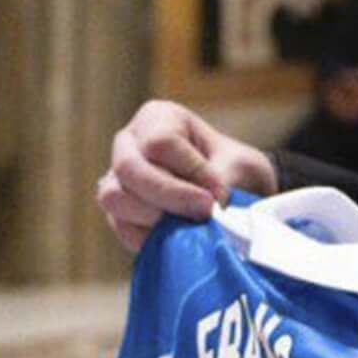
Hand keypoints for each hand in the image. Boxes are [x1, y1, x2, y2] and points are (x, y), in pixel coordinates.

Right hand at [94, 100, 277, 252]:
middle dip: (170, 196)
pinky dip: (149, 238)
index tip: (220, 193)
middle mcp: (129, 144)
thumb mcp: (242, 167)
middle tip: (205, 212)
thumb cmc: (236, 173)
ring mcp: (116, 179)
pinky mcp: (118, 214)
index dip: (192, 171)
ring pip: (115, 197)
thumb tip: (210, 208)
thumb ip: (225, 181)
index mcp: (158, 118)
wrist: (236, 203)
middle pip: (130, 167)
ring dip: (155, 217)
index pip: (161, 142)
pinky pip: (121, 227)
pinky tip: (178, 239)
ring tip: (191, 225)